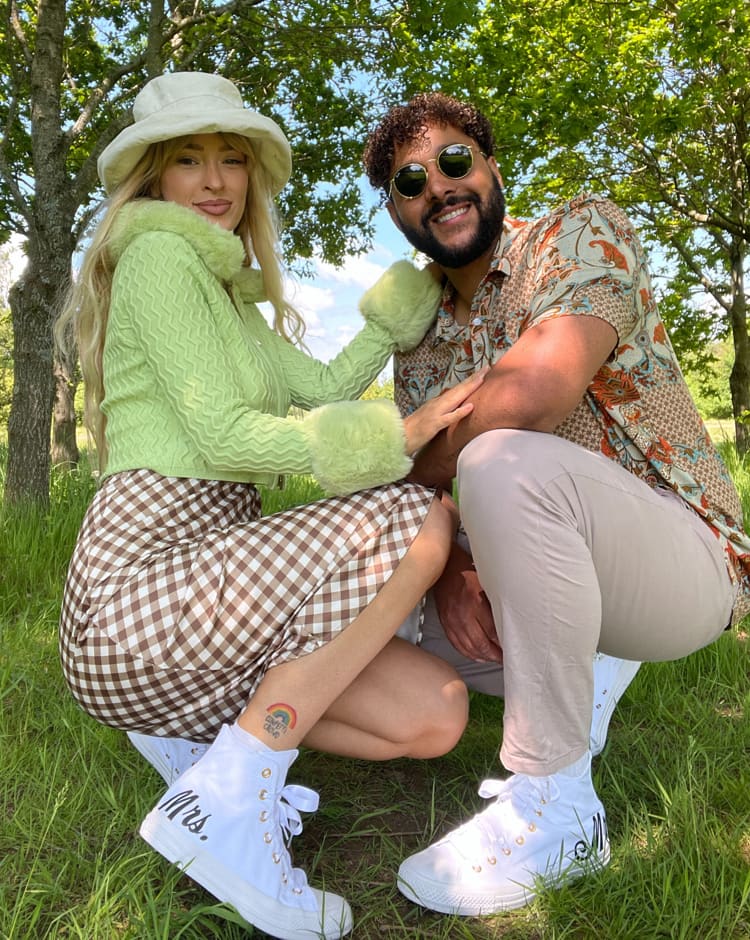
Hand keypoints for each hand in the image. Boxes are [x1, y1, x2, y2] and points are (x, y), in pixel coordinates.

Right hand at [403, 369, 486, 456]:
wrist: (398, 436)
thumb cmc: (413, 429)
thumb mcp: (429, 416)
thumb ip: (441, 409)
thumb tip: (453, 404)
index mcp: (437, 403)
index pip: (456, 389)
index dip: (469, 381)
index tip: (482, 372)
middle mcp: (437, 404)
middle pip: (458, 390)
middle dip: (473, 379)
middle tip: (487, 368)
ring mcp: (435, 413)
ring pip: (455, 399)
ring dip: (468, 388)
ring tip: (481, 378)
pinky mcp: (434, 425)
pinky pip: (449, 418)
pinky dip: (460, 412)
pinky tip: (470, 407)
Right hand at [433, 542, 502, 663]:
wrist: (445, 567)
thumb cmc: (467, 571)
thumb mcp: (487, 582)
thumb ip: (497, 601)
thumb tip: (510, 619)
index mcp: (475, 601)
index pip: (492, 631)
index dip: (503, 642)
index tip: (512, 647)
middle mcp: (462, 614)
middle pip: (481, 643)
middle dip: (494, 654)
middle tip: (505, 658)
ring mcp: (452, 620)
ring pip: (468, 647)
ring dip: (482, 656)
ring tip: (493, 659)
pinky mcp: (445, 622)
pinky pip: (457, 643)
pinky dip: (468, 652)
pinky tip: (476, 655)